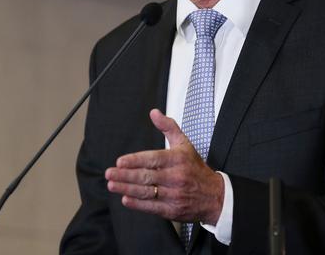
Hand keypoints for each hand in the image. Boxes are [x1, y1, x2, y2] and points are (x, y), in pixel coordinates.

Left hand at [105, 109, 223, 224]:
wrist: (215, 196)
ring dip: (127, 189)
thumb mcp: (185, 144)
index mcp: (178, 159)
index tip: (120, 161)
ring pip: (147, 192)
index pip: (154, 159)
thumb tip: (154, 113)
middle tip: (109, 173)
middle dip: (126, 175)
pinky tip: (126, 199)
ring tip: (112, 185)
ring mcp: (174, 195)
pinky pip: (152, 207)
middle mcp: (176, 177)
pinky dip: (137, 204)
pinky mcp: (172, 210)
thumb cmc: (196, 168)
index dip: (135, 161)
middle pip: (147, 176)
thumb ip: (168, 127)